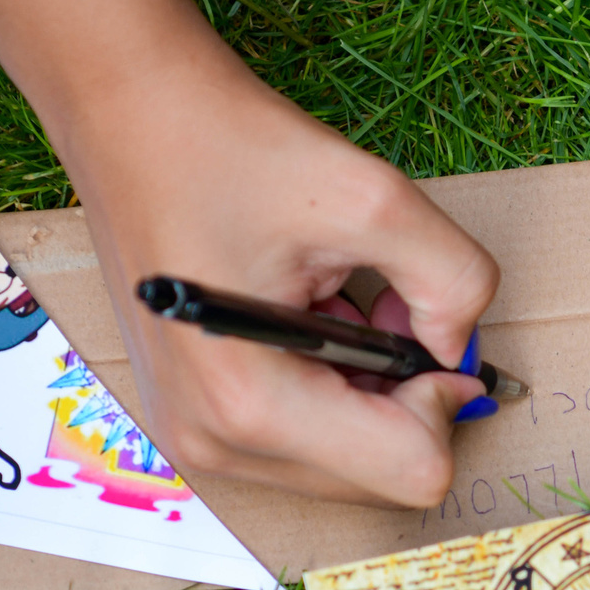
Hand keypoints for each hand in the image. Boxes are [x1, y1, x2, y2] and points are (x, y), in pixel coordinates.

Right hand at [65, 55, 497, 506]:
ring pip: (348, 461)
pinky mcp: (197, 419)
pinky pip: (305, 438)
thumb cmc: (226, 147)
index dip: (443, 396)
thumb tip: (462, 348)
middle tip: (376, 304)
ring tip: (334, 301)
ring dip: (368, 388)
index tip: (416, 322)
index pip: (412, 470)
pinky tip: (304, 315)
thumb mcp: (372, 196)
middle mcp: (217, 442)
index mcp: (252, 404)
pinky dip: (331, 386)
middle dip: (404, 393)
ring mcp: (199, 437)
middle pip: (380, 474)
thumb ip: (452, 279)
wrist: (128, 114)